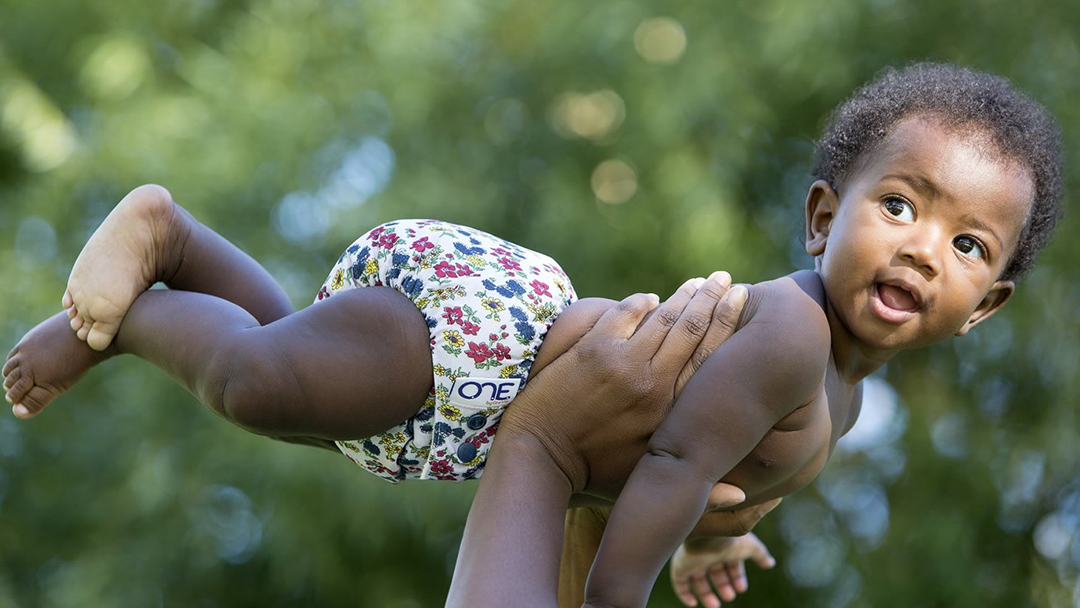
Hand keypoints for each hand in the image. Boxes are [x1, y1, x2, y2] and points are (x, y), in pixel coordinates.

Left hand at [500, 272, 747, 495]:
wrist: (540, 456)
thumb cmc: (594, 475)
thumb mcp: (648, 481)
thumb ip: (697, 489)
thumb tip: (742, 495)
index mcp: (671, 411)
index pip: (711, 360)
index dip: (729, 327)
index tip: (742, 302)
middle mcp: (651, 382)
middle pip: (691, 330)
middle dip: (713, 300)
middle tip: (728, 280)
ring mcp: (620, 361)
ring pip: (662, 318)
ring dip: (683, 296)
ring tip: (700, 281)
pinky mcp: (591, 349)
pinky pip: (623, 314)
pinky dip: (640, 303)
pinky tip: (651, 297)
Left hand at [670, 533, 775, 607]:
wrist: (707, 531)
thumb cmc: (730, 537)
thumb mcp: (750, 547)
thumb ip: (760, 554)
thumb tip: (770, 563)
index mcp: (723, 547)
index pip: (729, 564)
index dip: (736, 577)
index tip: (741, 588)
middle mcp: (708, 553)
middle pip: (715, 573)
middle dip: (723, 586)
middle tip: (729, 597)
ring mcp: (693, 559)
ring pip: (698, 580)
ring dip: (706, 595)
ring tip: (714, 606)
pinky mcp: (680, 565)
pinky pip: (679, 583)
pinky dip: (684, 594)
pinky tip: (692, 604)